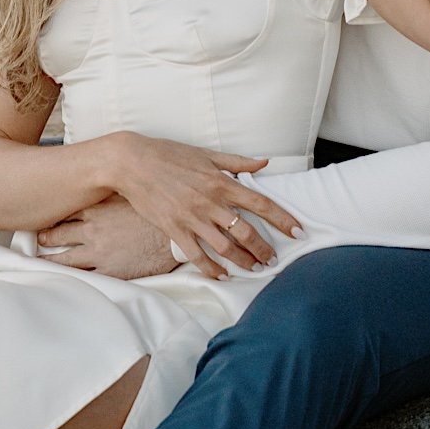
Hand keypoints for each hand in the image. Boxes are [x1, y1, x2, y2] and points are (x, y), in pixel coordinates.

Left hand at [35, 196, 176, 278]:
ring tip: (39, 260)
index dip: (54, 213)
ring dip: (50, 258)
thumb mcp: (130, 195)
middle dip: (46, 236)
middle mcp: (92, 231)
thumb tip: (102, 180)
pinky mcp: (108, 271)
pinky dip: (69, 277)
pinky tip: (61, 280)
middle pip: (60, 233)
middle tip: (38, 237)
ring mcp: (97, 252)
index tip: (43, 214)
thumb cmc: (154, 214)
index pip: (66, 211)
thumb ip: (111, 193)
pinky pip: (82, 276)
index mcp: (97, 210)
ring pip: (65, 258)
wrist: (171, 237)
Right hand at [106, 132, 301, 279]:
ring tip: (254, 269)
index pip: (261, 204)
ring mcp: (192, 219)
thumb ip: (237, 161)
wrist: (132, 163)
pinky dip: (212, 269)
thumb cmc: (169, 154)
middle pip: (247, 232)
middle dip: (265, 249)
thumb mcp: (206, 153)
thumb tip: (264, 162)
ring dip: (243, 262)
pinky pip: (197, 256)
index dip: (283, 220)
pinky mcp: (175, 230)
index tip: (298, 232)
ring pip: (226, 248)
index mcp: (221, 182)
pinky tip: (222, 275)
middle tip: (274, 260)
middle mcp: (211, 203)